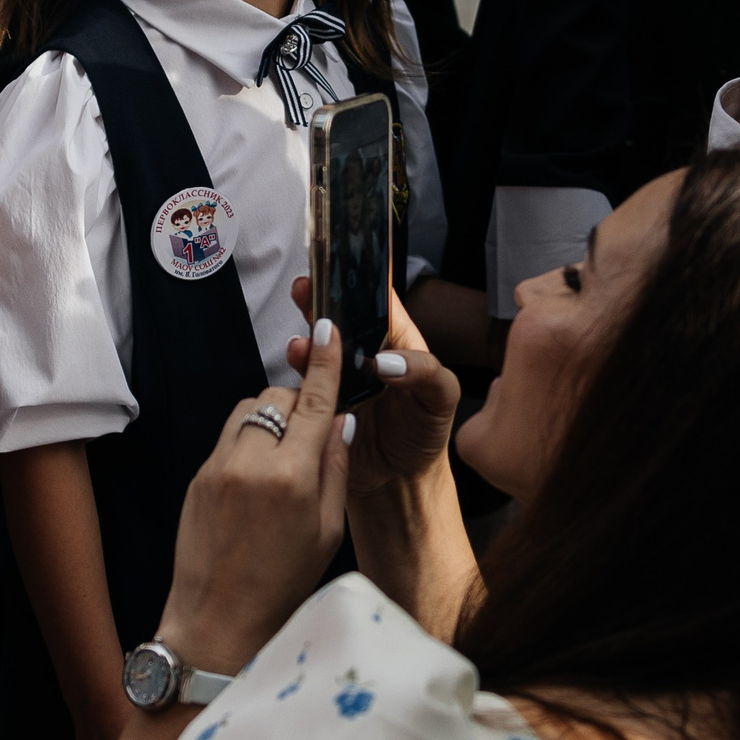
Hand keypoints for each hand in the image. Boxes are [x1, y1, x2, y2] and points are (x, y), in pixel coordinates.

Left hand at [155, 320, 353, 675]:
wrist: (216, 622)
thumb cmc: (281, 587)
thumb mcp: (328, 531)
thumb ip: (336, 471)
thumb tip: (339, 422)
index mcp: (292, 479)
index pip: (315, 401)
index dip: (326, 362)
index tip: (330, 328)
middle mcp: (251, 463)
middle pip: (279, 397)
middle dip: (299, 407)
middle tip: (311, 442)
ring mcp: (218, 467)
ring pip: (249, 409)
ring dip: (271, 419)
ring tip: (284, 462)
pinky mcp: (198, 475)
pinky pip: (229, 436)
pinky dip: (248, 442)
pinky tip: (258, 481)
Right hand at [286, 279, 458, 495]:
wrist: (399, 481)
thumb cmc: (425, 432)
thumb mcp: (442, 398)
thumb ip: (425, 372)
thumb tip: (386, 363)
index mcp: (397, 340)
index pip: (378, 297)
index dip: (361, 275)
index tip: (342, 258)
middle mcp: (363, 352)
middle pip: (339, 314)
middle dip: (320, 298)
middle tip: (306, 286)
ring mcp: (339, 376)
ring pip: (318, 347)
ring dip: (307, 339)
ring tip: (302, 342)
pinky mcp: (320, 402)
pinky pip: (305, 383)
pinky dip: (298, 374)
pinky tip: (297, 368)